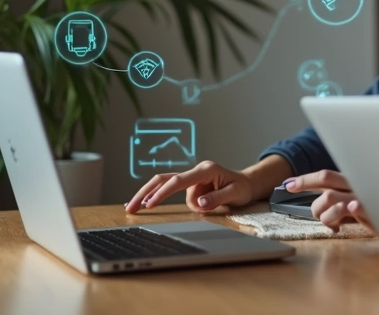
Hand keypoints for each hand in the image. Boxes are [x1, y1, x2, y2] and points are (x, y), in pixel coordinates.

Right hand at [126, 160, 257, 213]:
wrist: (247, 184)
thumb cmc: (242, 188)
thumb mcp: (235, 194)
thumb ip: (217, 198)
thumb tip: (199, 205)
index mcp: (206, 170)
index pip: (179, 181)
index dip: (163, 193)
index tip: (149, 204)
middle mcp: (196, 171)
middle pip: (163, 179)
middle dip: (145, 193)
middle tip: (130, 208)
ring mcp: (191, 179)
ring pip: (169, 189)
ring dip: (171, 201)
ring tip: (194, 205)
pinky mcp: (189, 186)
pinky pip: (174, 192)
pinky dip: (163, 198)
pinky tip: (157, 203)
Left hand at [287, 170, 377, 234]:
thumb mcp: (358, 208)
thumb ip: (341, 204)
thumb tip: (320, 207)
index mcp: (354, 182)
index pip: (326, 175)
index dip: (305, 179)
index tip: (288, 184)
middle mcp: (358, 184)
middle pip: (325, 178)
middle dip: (307, 188)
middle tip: (301, 201)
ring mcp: (365, 195)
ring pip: (330, 197)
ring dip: (324, 215)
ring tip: (333, 226)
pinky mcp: (373, 208)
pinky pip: (354, 206)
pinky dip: (345, 210)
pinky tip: (343, 219)